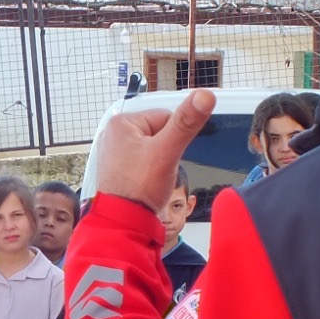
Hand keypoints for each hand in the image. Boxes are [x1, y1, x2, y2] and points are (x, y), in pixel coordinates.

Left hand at [94, 89, 215, 211]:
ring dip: (159, 162)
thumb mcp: (167, 152)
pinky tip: (144, 183)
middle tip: (156, 171)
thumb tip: (205, 96)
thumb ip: (186, 123)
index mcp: (122, 122)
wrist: (125, 222)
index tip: (165, 157)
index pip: (166, 117)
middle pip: (159, 133)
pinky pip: (144, 161)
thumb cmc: (139, 189)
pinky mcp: (119, 167)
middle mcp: (114, 133)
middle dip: (166, 152)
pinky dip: (150, 171)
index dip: (175, 139)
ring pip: (154, 148)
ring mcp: (115, 151)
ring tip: (150, 179)